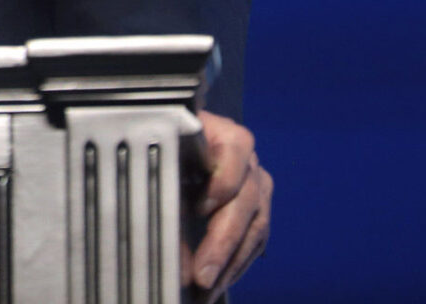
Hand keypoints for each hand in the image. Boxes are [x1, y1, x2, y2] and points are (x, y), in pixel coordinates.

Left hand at [184, 109, 271, 300]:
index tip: (198, 210)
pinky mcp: (258, 208)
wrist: (179, 138)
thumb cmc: (170, 145)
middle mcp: (249, 159)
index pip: (235, 155)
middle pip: (246, 200)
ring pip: (256, 225)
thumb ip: (168, 198)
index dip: (219, 184)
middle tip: (203, 276)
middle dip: (223, 242)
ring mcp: (258, 184)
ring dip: (232, 261)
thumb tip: (173, 255)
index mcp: (228, 136)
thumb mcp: (167, 161)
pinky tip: (221, 280)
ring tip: (210, 288)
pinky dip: (237, 262)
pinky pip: (256, 238)